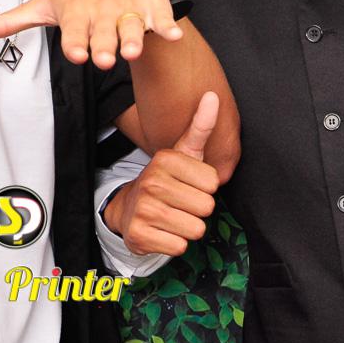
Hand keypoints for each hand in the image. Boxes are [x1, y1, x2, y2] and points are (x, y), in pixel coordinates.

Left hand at [0, 0, 181, 68]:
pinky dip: (169, 26)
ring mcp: (129, 9)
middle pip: (103, 35)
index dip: (75, 43)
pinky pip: (162, 19)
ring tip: (132, 50)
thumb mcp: (44, 4)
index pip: (75, 32)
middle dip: (103, 46)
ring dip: (133, 38)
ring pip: (132, 27)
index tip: (77, 53)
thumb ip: (9, 21)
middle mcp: (103, 12)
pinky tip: (173, 34)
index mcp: (77, 13)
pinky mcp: (153, 8)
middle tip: (103, 58)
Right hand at [102, 92, 220, 256]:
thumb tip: (212, 95)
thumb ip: (201, 126)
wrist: (130, 209)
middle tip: (180, 203)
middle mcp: (152, 182)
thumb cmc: (166, 180)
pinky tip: (162, 231)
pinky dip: (175, 243)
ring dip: (188, 228)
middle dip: (198, 209)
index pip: (213, 183)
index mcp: (165, 160)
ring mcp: (143, 209)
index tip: (188, 184)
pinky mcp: (139, 235)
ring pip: (195, 229)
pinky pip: (179, 247)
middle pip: (206, 207)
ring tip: (172, 216)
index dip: (205, 188)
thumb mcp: (184, 153)